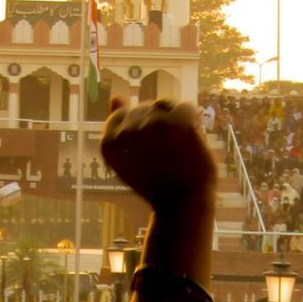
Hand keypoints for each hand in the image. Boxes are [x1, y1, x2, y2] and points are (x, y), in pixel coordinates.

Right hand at [100, 97, 215, 213]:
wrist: (183, 203)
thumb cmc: (156, 183)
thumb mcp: (129, 158)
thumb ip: (119, 128)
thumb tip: (114, 97)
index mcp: (109, 143)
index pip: (120, 115)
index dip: (138, 131)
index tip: (148, 151)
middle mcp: (127, 132)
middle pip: (143, 108)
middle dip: (157, 124)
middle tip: (168, 152)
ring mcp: (153, 127)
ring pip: (164, 104)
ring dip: (174, 121)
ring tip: (179, 146)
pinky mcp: (178, 125)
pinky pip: (186, 107)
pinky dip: (193, 120)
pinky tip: (192, 139)